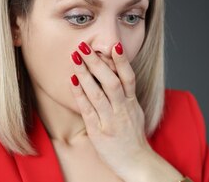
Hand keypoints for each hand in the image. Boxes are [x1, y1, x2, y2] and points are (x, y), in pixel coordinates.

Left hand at [69, 41, 181, 181]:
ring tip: (75, 58)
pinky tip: (72, 82)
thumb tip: (118, 76)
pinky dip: (80, 95)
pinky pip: (88, 110)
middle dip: (97, 62)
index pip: (129, 78)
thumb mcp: (135, 113)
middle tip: (85, 47)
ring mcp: (111, 120)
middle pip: (111, 81)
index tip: (114, 45)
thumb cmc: (133, 138)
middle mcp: (123, 110)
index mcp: (132, 103)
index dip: (122, 61)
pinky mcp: (99, 132)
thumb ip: (127, 96)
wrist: (136, 163)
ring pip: (99, 93)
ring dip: (86, 74)